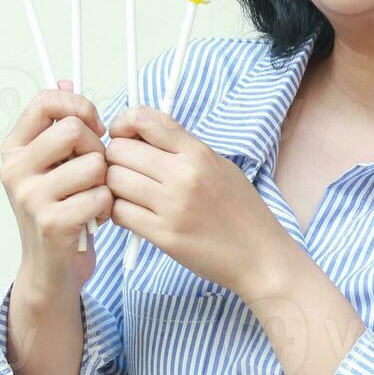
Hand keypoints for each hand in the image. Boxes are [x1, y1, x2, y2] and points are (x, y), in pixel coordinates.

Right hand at [0, 80, 112, 308]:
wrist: (50, 270)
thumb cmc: (59, 210)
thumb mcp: (53, 165)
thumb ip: (58, 124)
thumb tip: (65, 78)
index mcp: (15, 148)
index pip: (46, 101)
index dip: (78, 106)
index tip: (93, 126)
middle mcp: (15, 169)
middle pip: (74, 130)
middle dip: (98, 147)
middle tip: (97, 170)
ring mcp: (30, 197)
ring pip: (93, 164)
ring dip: (105, 182)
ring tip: (94, 197)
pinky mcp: (51, 222)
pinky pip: (100, 196)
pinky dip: (107, 208)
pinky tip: (95, 218)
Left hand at [104, 105, 296, 298]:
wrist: (259, 255)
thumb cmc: (240, 210)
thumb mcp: (219, 166)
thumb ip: (182, 149)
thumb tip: (140, 135)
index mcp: (198, 153)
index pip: (144, 119)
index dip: (123, 123)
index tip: (123, 135)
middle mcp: (184, 175)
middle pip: (120, 150)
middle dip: (114, 158)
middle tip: (124, 169)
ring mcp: (172, 206)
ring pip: (114, 180)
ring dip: (115, 186)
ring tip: (129, 193)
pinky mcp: (164, 235)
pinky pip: (120, 212)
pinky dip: (118, 211)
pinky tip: (132, 213)